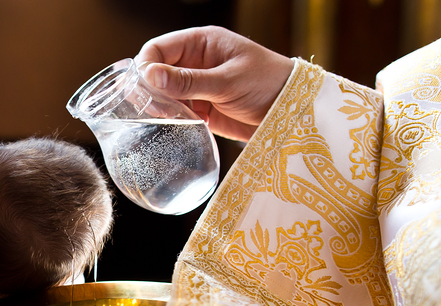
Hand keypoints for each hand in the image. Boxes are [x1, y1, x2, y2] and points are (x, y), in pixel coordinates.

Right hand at [135, 26, 293, 141]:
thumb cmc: (267, 83)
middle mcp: (194, 63)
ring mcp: (196, 87)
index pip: (158, 49)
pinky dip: (174, 121)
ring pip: (163, 95)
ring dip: (162, 107)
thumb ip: (189, 81)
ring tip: (172, 118)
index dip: (147, 67)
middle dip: (152, 90)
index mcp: (200, 44)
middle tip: (159, 109)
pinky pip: (177, 113)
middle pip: (156, 73)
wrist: (293, 112)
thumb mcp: (227, 81)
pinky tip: (182, 126)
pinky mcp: (201, 109)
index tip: (147, 89)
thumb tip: (149, 75)